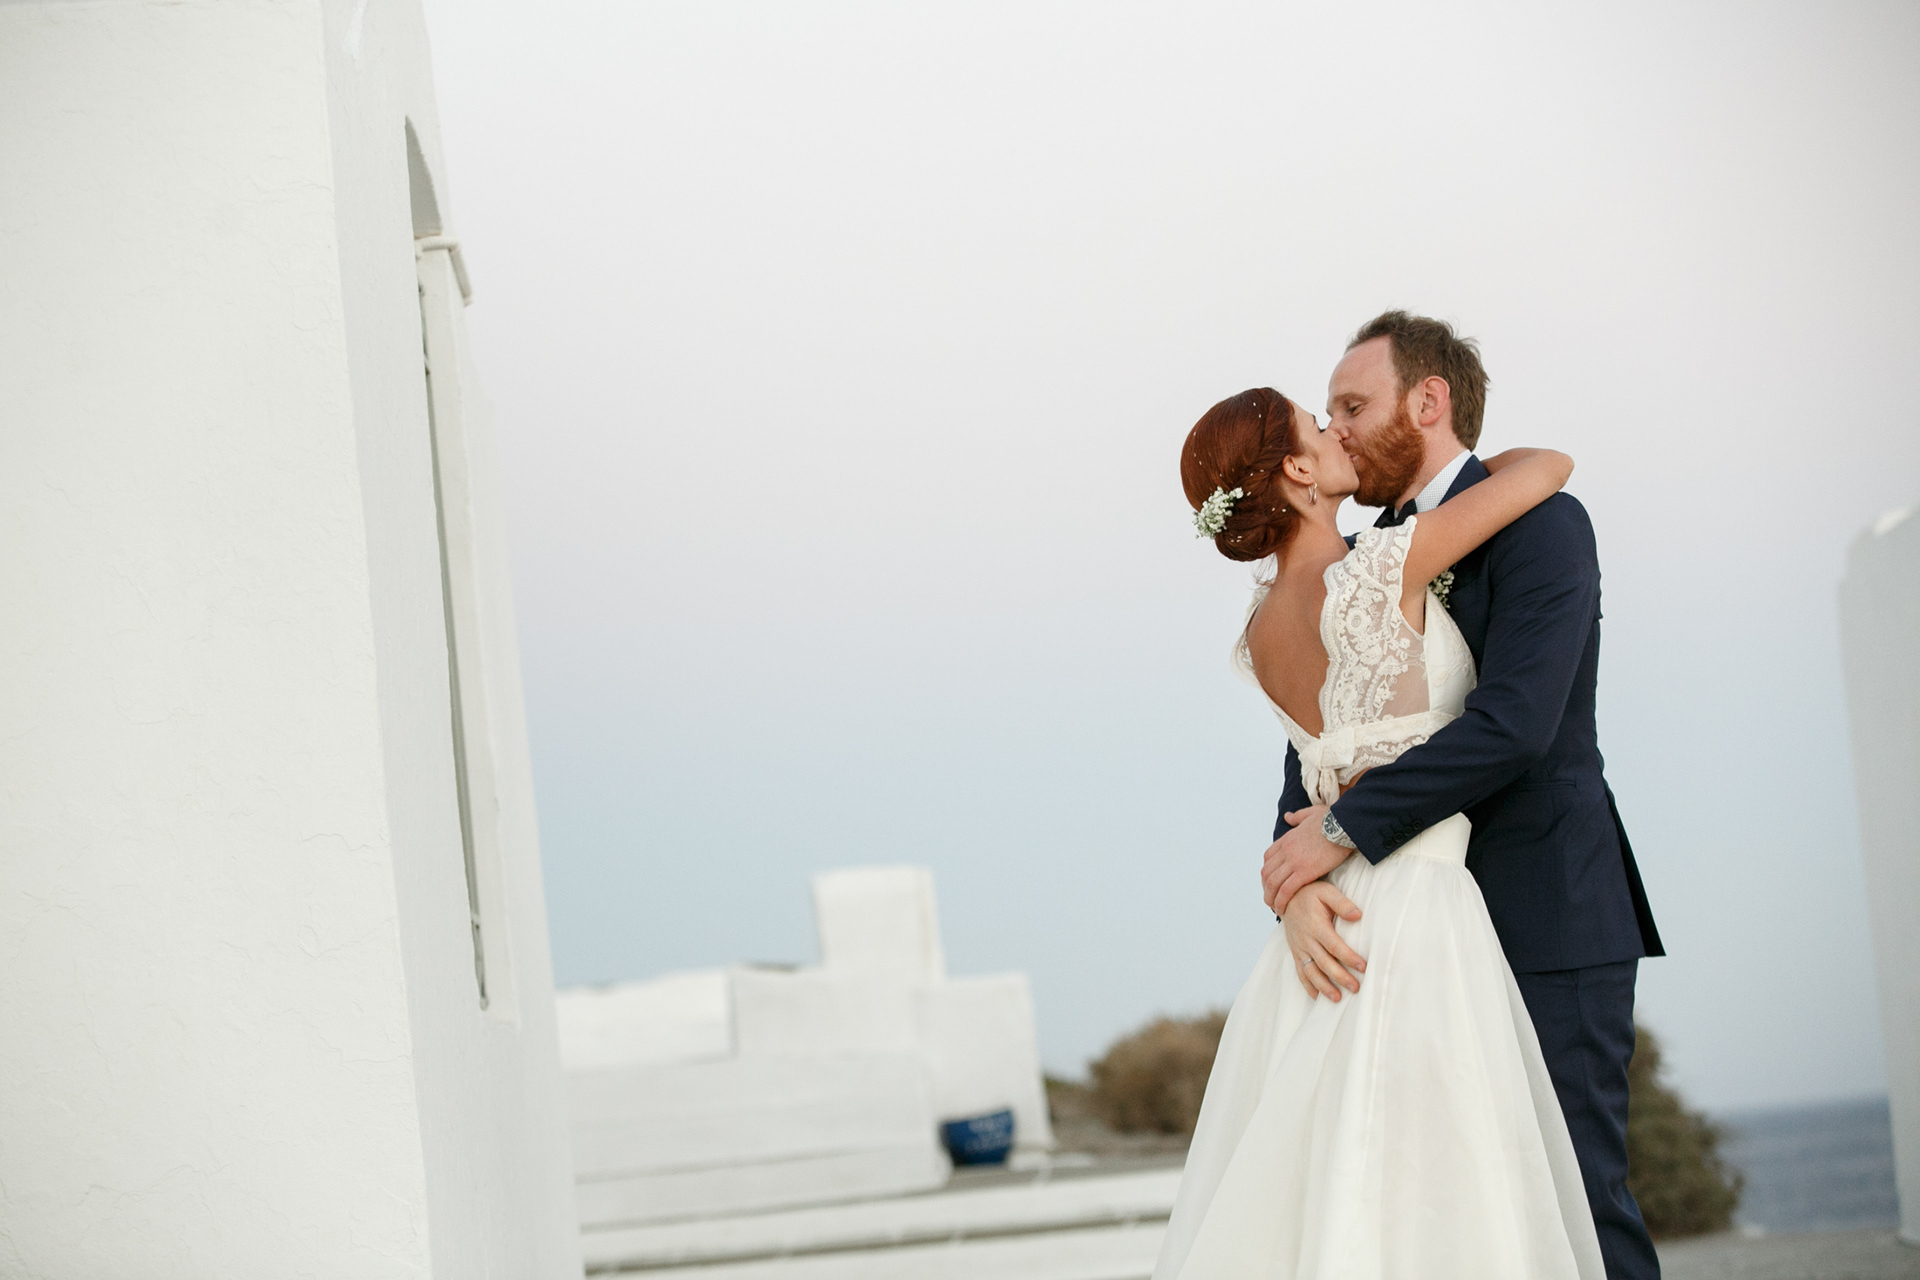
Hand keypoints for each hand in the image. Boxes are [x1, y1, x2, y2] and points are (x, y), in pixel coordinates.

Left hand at [1262, 804, 1353, 913]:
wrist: (1345, 824)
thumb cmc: (1333, 819)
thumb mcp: (1310, 813)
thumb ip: (1297, 816)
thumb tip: (1287, 816)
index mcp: (1288, 838)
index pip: (1269, 858)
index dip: (1268, 872)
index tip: (1272, 882)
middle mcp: (1286, 850)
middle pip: (1267, 872)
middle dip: (1266, 887)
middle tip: (1271, 898)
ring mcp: (1294, 861)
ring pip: (1273, 883)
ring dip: (1270, 898)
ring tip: (1275, 908)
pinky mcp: (1304, 871)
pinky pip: (1286, 890)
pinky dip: (1281, 901)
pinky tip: (1283, 910)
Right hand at [1283, 880, 1365, 999]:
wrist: (1285, 895)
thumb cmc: (1310, 893)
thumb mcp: (1327, 892)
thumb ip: (1342, 903)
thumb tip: (1358, 915)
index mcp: (1316, 925)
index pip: (1334, 945)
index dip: (1348, 957)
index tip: (1363, 967)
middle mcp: (1306, 939)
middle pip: (1324, 962)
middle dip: (1340, 977)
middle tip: (1356, 988)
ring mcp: (1299, 947)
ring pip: (1311, 971)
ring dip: (1324, 986)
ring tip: (1337, 998)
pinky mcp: (1295, 952)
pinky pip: (1300, 971)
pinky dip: (1307, 985)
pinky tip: (1317, 997)